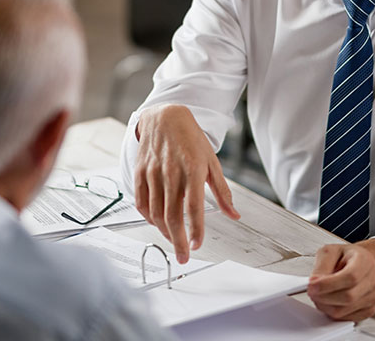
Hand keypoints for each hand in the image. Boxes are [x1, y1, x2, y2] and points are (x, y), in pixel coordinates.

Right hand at [134, 104, 240, 262]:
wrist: (164, 117)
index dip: (195, 229)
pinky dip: (149, 218)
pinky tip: (157, 224)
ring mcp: (153, 172)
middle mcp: (171, 172)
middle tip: (183, 257)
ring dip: (164, 232)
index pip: (193, 206)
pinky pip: (141, 202)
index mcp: (193, 169)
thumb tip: (234, 214)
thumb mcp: (212, 161)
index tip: (197, 246)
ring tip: (174, 241)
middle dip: (177, 240)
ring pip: (155, 212)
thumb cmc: (190, 139)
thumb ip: (222, 191)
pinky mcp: (140, 173)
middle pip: (171, 214)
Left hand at [307, 239, 374, 321]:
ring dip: (325, 306)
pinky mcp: (369, 309)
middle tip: (311, 291)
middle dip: (323, 297)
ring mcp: (373, 296)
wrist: (360, 264)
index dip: (328, 284)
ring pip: (345, 310)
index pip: (350, 277)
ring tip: (318, 295)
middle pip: (348, 297)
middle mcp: (372, 280)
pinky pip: (347, 318)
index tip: (312, 285)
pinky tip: (328, 302)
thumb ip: (322, 265)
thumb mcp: (330, 252)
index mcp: (364, 261)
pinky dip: (333, 312)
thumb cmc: (346, 257)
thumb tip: (315, 282)